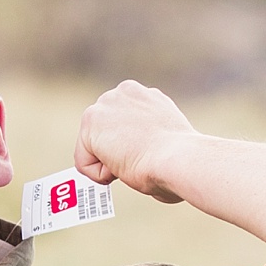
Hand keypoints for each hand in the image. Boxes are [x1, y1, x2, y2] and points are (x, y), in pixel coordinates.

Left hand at [74, 80, 197, 203]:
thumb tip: (138, 157)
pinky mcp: (91, 121)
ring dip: (107, 163)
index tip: (147, 153)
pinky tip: (119, 168)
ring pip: (91, 147)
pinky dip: (99, 174)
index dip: (131, 148)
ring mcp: (106, 104)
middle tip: (136, 160)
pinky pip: (84, 161)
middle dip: (114, 151)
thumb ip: (148, 138)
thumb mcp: (167, 139)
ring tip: (131, 162)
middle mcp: (124, 92)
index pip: (121, 125)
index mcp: (146, 96)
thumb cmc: (180, 159)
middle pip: (103, 132)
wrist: (177, 158)